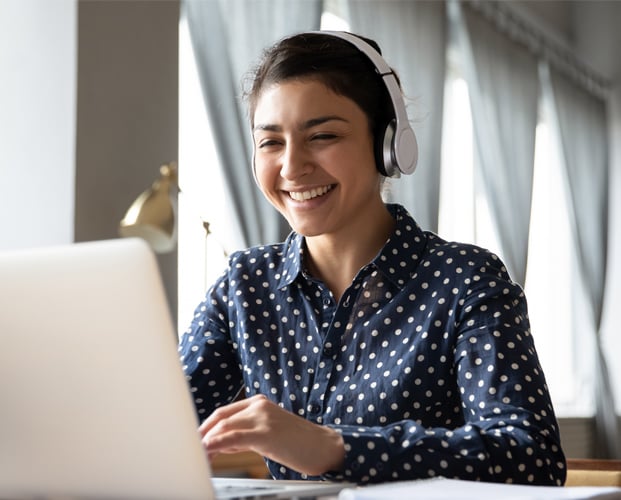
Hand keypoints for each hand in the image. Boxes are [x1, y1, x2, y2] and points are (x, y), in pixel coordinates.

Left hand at [198, 394, 344, 476]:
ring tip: (196, 454)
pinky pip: (234, 437)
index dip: (206, 427)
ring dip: (206, 441)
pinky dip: (217, 443)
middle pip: (220, 417)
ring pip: (224, 426)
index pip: (224, 412)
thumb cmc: (299, 443)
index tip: (194, 440)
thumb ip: (245, 434)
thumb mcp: (269, 434)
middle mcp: (259, 406)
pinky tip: (208, 451)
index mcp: (259, 403)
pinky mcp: (266, 433)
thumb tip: (220, 443)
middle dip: (201, 433)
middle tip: (188, 448)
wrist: (325, 447)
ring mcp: (263, 417)